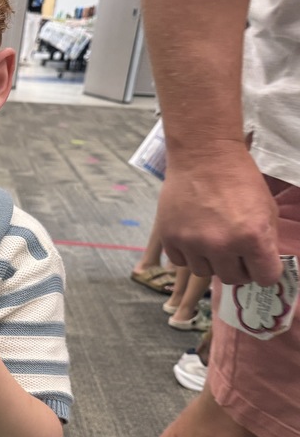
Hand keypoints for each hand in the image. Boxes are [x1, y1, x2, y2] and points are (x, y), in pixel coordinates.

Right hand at [157, 141, 281, 284]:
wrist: (203, 157)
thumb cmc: (239, 179)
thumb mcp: (267, 209)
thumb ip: (266, 241)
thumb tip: (261, 265)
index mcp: (253, 237)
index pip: (265, 278)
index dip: (264, 271)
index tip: (258, 263)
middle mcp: (221, 245)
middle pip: (233, 279)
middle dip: (238, 267)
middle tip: (235, 250)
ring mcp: (192, 243)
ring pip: (204, 273)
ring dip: (211, 261)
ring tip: (211, 240)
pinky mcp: (170, 238)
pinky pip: (181, 262)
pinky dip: (188, 253)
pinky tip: (193, 236)